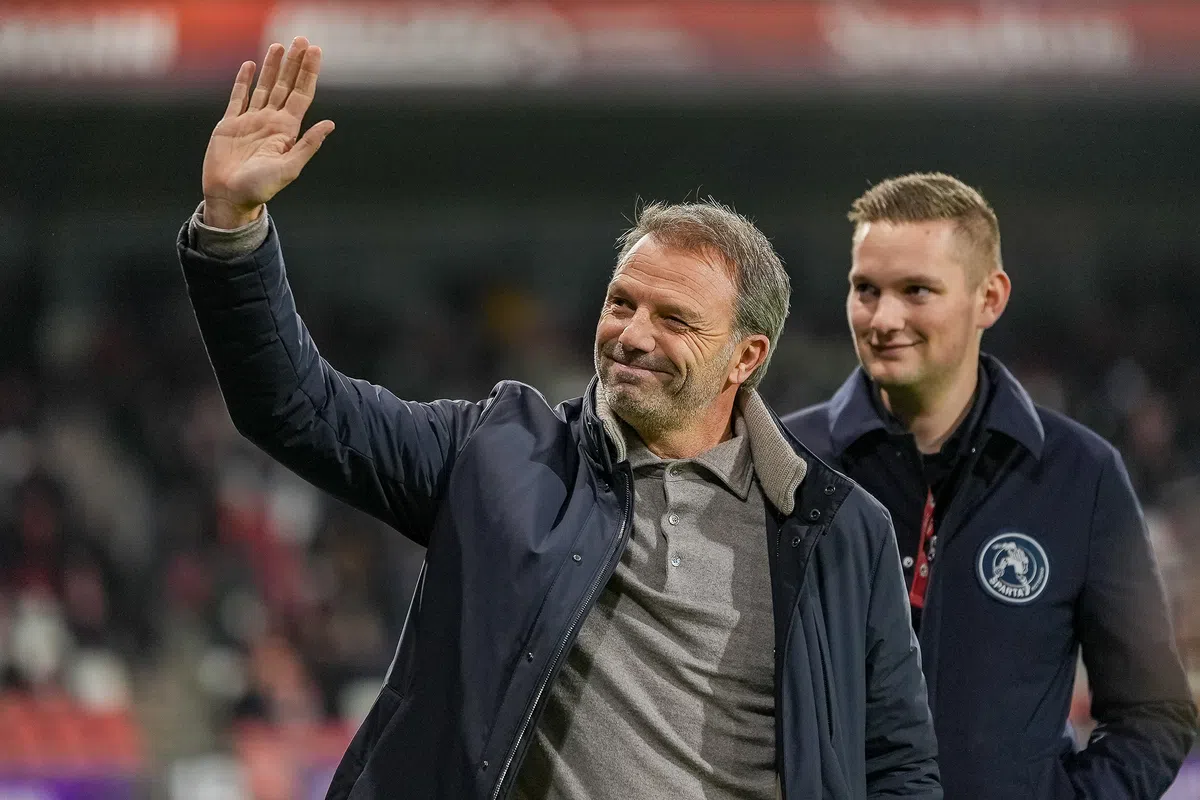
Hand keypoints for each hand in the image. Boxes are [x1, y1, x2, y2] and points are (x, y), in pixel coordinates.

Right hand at [201, 37, 334, 228]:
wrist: (230, 197)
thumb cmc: (260, 188)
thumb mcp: (289, 168)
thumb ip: (308, 145)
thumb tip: (330, 123)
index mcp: (286, 131)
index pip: (302, 94)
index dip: (309, 72)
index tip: (316, 51)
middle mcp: (271, 122)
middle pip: (286, 85)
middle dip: (294, 63)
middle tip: (301, 39)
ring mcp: (250, 121)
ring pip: (264, 86)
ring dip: (273, 66)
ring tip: (280, 45)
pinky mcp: (230, 124)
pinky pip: (238, 97)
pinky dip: (244, 80)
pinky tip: (251, 65)